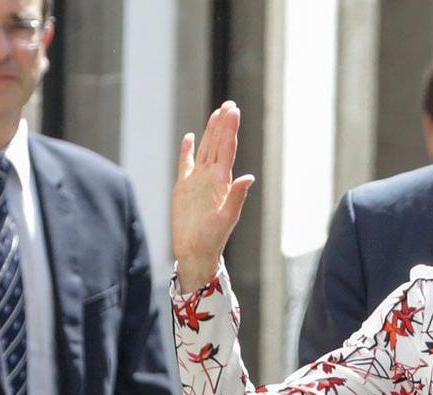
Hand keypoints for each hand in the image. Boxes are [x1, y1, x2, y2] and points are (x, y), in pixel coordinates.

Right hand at [172, 100, 255, 291]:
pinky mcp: (183, 188)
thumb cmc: (213, 239)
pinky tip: (191, 137)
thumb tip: (249, 177)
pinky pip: (185, 163)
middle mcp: (211, 177)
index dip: (230, 129)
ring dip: (211, 131)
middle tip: (229, 104)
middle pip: (218, 144)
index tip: (233, 110)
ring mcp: (197, 181)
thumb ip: (236, 197)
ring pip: (205, 149)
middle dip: (223, 124)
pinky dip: (187, 150)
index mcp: (222, 182)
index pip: (227, 149)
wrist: (195, 252)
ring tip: (217, 113)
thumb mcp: (226, 218)